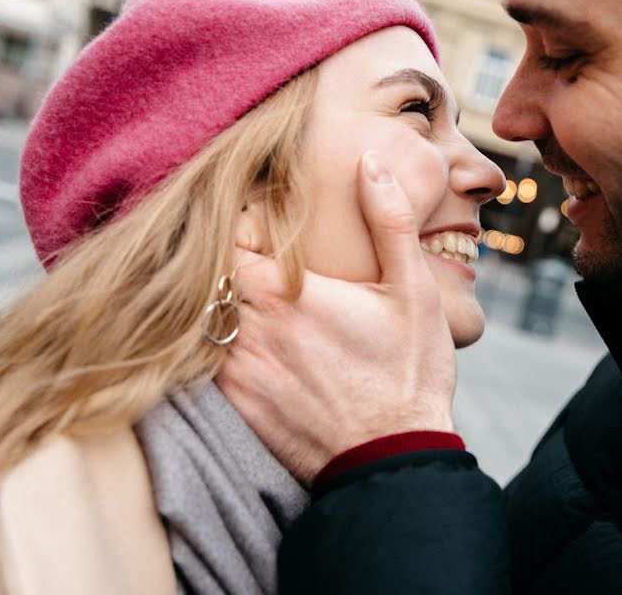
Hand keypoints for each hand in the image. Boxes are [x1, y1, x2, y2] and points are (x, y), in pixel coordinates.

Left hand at [217, 151, 455, 485]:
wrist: (392, 460)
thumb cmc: (408, 373)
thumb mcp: (413, 291)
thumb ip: (388, 220)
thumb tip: (369, 162)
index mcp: (287, 293)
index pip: (229, 233)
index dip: (243, 221)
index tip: (267, 222)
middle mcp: (250, 330)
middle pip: (212, 272)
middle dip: (233, 257)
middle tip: (265, 255)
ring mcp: (238, 370)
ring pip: (207, 315)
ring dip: (228, 300)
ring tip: (266, 298)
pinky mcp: (238, 403)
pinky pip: (211, 358)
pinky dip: (227, 341)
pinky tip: (267, 343)